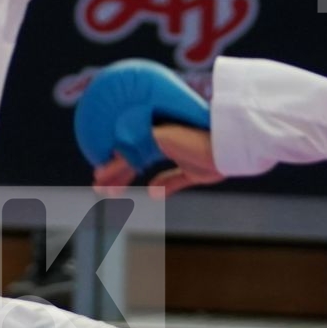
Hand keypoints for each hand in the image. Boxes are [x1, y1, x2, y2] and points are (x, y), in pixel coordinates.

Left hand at [93, 125, 223, 197]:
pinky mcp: (156, 135)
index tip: (115, 188)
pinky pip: (131, 150)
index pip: (141, 159)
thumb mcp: (191, 175)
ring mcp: (157, 135)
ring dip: (110, 171)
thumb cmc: (217, 158)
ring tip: (98, 185)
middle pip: (130, 156)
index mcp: (168, 145)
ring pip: (126, 154)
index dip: (126, 173)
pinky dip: (115, 164)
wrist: (229, 150)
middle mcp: (159, 138)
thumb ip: (171, 181)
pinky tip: (103, 174)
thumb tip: (152, 192)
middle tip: (100, 186)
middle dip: (115, 173)